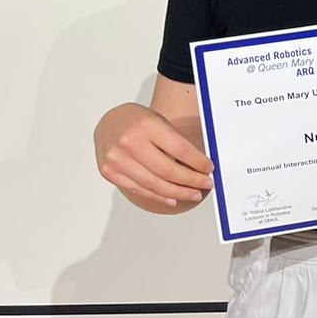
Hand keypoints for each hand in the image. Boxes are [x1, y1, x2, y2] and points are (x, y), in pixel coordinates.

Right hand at [94, 102, 214, 208]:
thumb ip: (175, 142)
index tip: (208, 168)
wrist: (108, 121)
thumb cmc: (136, 120)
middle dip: (190, 181)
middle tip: (204, 184)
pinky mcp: (109, 172)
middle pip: (167, 171)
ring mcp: (117, 159)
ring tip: (192, 194)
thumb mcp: (159, 121)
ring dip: (177, 192)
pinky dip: (158, 196)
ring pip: (154, 184)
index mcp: (146, 126)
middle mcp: (130, 142)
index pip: (180, 150)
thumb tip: (199, 166)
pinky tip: (171, 198)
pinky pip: (139, 189)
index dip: (198, 162)